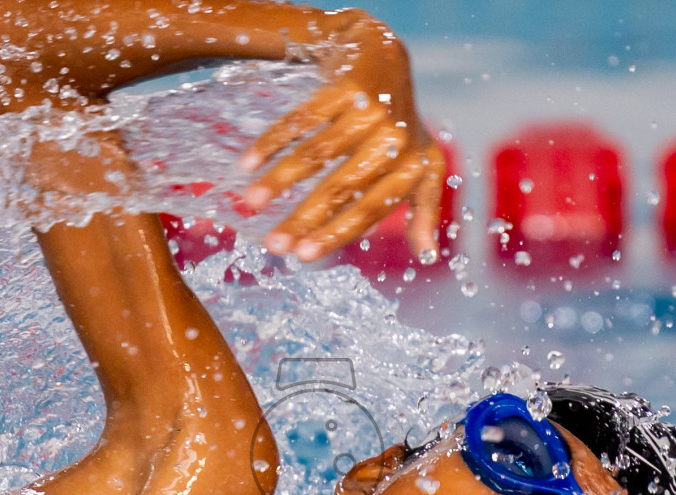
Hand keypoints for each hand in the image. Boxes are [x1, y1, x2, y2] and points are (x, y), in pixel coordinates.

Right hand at [237, 15, 444, 262]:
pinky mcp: (347, 86)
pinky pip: (302, 119)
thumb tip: (428, 258)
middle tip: (272, 244)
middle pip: (340, 188)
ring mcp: (370, 111)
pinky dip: (272, 142)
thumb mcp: (422, 167)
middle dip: (303, 219)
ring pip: (317, 154)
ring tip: (250, 203)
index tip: (302, 256)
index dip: (334, 234)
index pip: (368, 210)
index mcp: (411, 169)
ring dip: (280, 181)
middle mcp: (393, 140)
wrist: (384, 55)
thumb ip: (424, 212)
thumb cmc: (399, 126)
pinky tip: (248, 164)